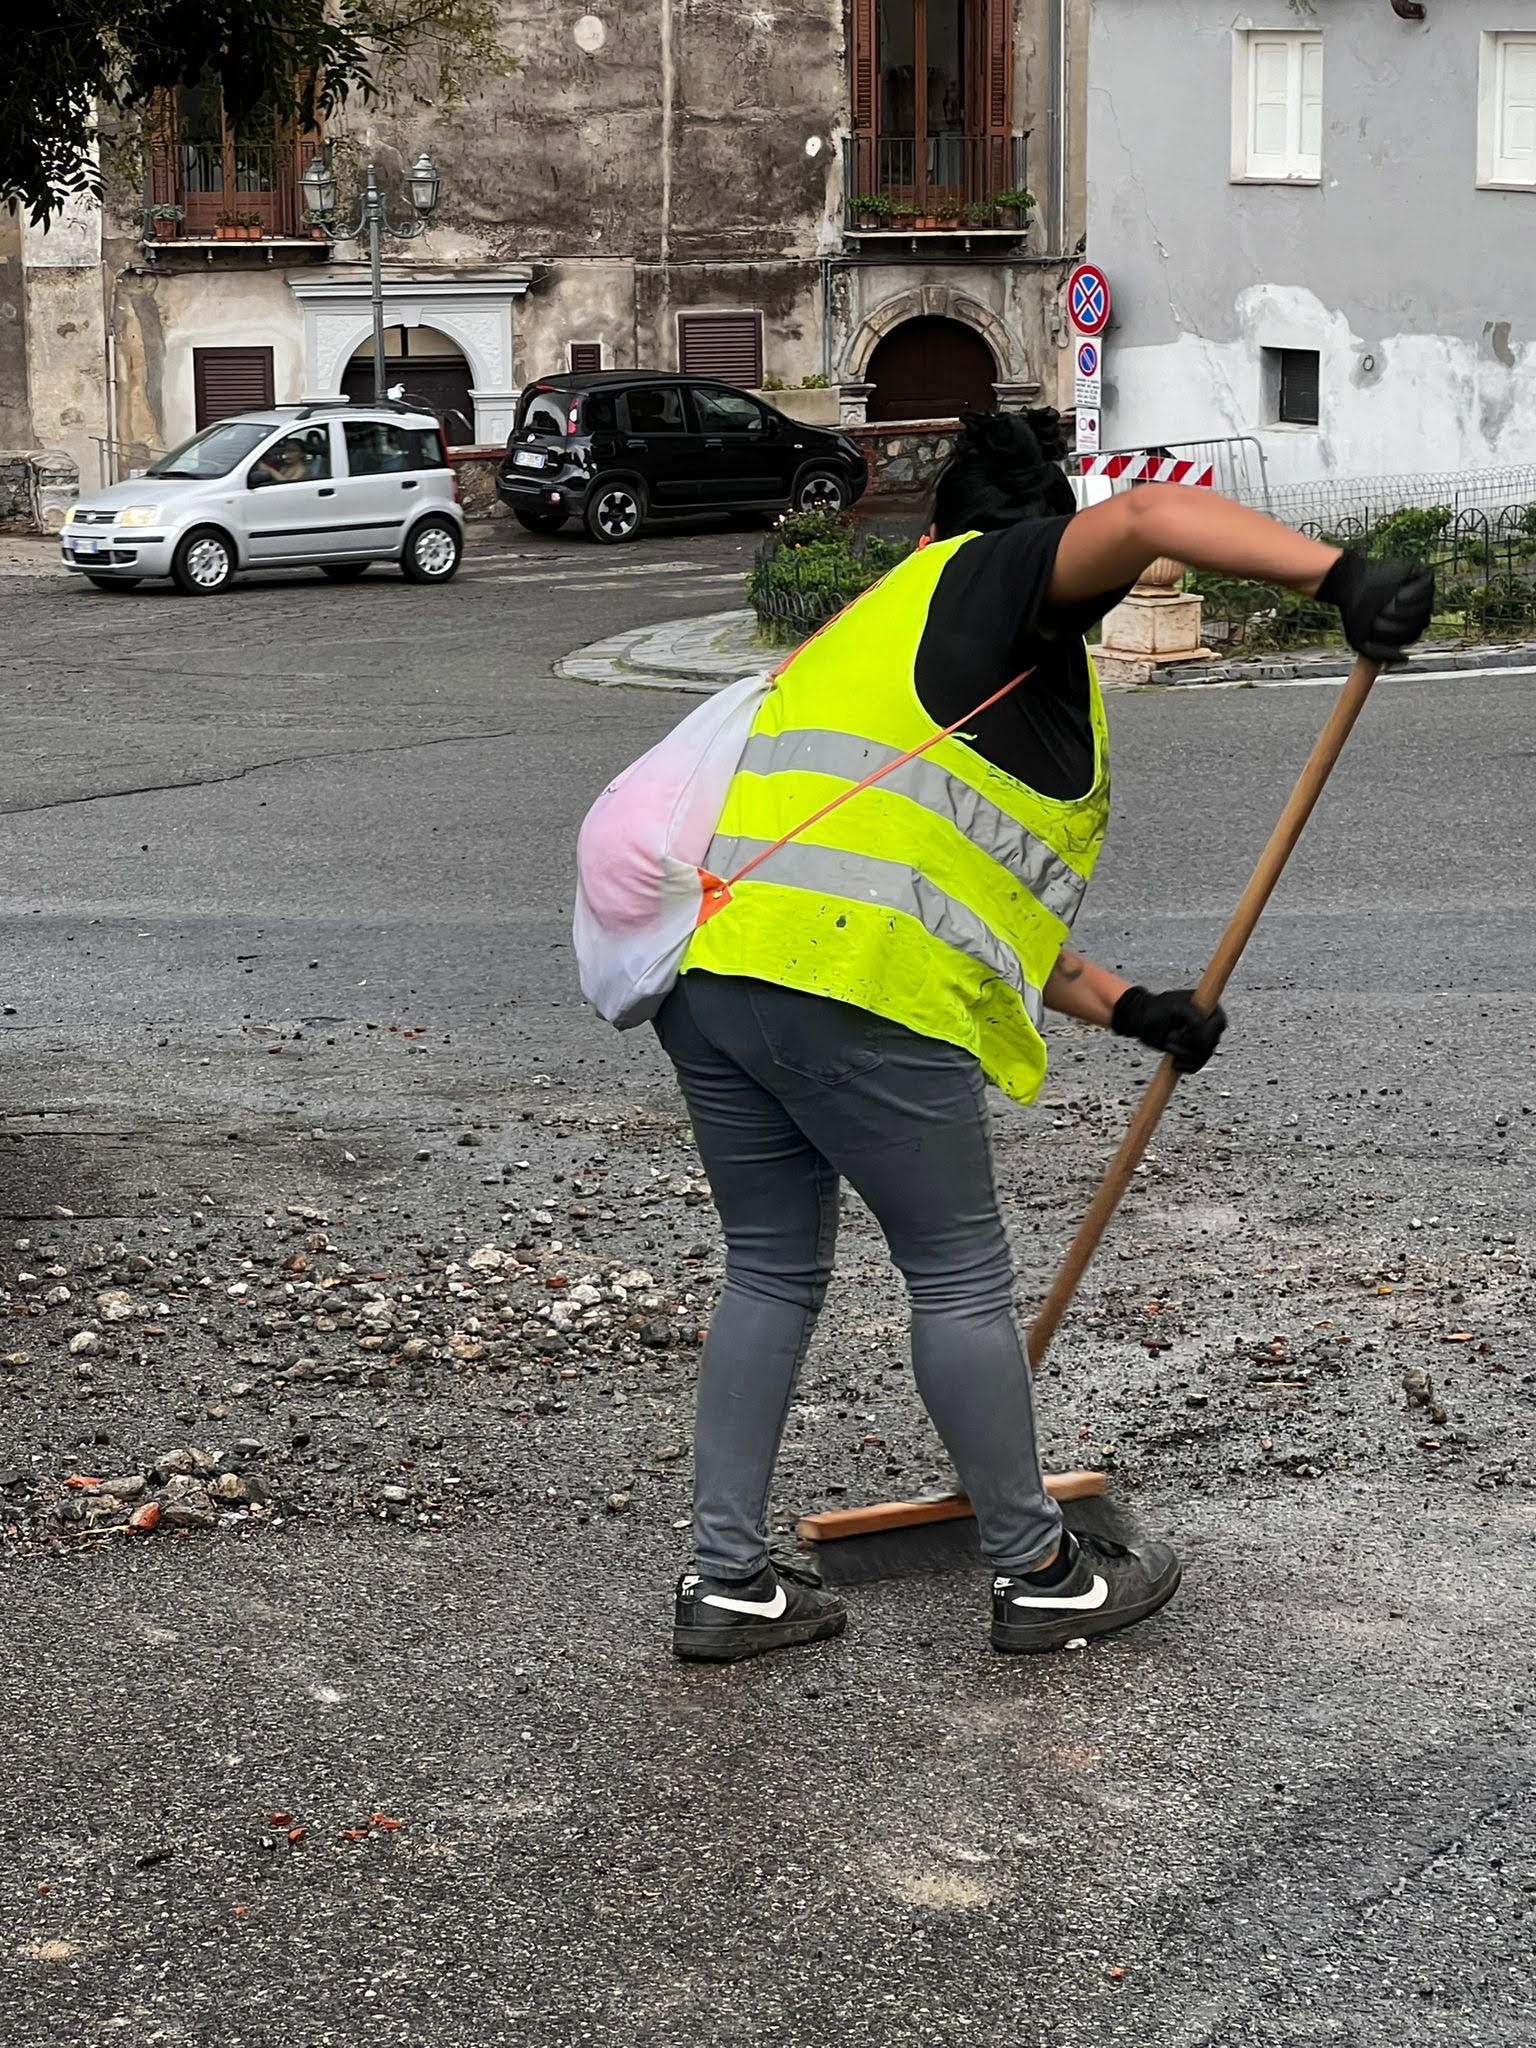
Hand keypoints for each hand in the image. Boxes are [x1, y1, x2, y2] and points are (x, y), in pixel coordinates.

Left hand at [1111, 986, 1226, 1073]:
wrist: (1142, 1019)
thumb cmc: (1158, 1010)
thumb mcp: (1177, 1008)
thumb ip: (1195, 1020)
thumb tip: (1206, 1040)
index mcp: (1210, 1009)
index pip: (1218, 1026)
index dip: (1203, 1033)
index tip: (1183, 1030)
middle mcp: (1210, 1026)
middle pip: (1210, 1044)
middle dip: (1187, 1044)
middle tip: (1170, 1035)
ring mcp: (1203, 1042)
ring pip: (1202, 1057)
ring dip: (1181, 1054)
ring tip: (1168, 1042)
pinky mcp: (1194, 1055)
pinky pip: (1196, 1067)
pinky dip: (1184, 1066)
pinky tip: (1174, 1061)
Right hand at [1316, 552, 1434, 661]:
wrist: (1348, 585)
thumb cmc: (1355, 612)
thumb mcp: (1363, 643)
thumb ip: (1383, 655)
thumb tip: (1406, 659)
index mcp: (1407, 622)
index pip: (1413, 634)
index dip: (1395, 634)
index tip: (1376, 626)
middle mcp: (1417, 606)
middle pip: (1421, 622)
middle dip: (1398, 622)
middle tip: (1379, 615)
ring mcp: (1421, 589)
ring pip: (1425, 606)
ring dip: (1404, 609)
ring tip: (1388, 603)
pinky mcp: (1420, 573)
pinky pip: (1427, 588)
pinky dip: (1411, 594)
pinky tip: (1397, 593)